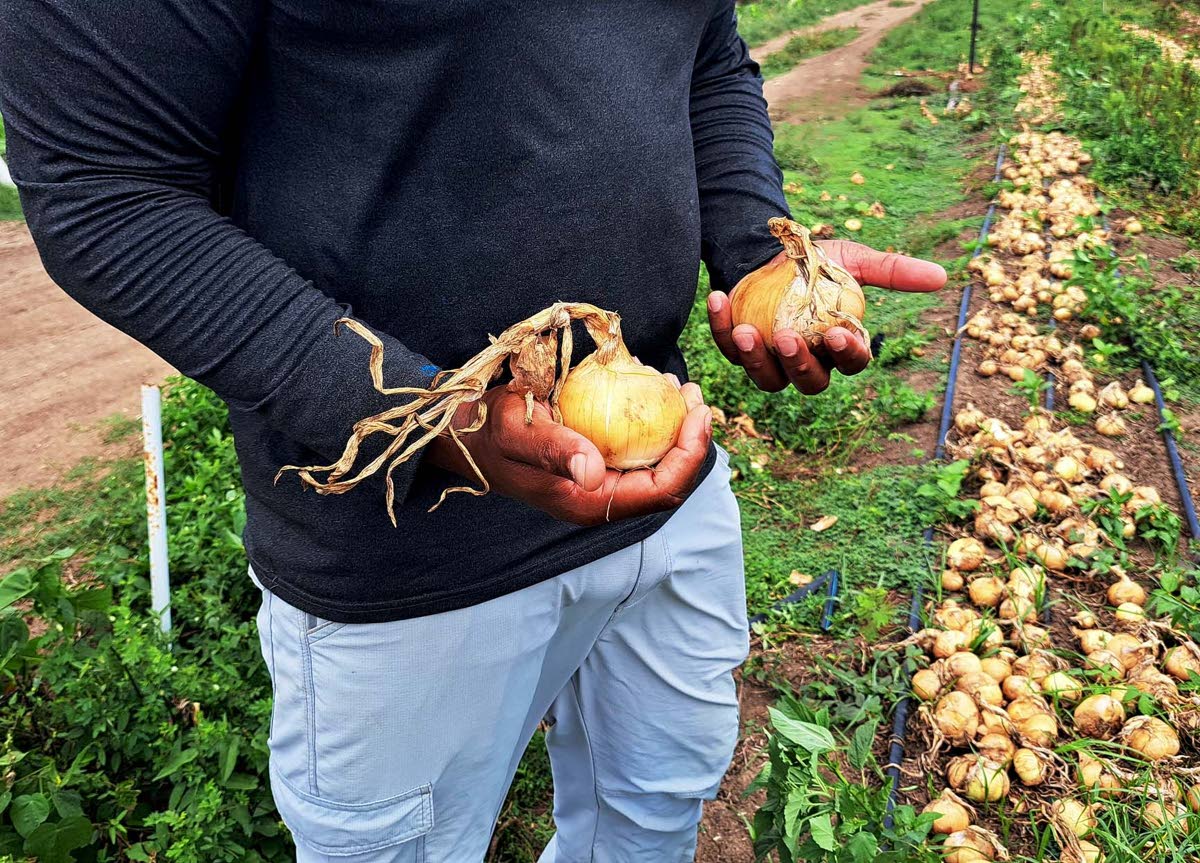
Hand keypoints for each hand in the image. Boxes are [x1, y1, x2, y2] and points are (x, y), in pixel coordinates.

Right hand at [427, 379, 711, 524]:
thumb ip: (555, 452)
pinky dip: (651, 422)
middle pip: (667, 479)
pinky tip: (651, 389)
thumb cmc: (490, 431)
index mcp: (588, 503)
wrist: (467, 433)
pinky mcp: (596, 465)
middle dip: (691, 440)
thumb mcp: (519, 434)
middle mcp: (600, 499)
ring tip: (677, 388)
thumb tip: (593, 473)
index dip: (690, 455)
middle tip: (693, 394)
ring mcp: (599, 484)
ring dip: (674, 428)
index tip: (698, 412)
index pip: (660, 490)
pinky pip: (636, 448)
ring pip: (656, 463)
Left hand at [706, 240, 946, 393]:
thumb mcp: (852, 261)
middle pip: (809, 381)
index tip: (837, 334)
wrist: (770, 253)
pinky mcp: (737, 349)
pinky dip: (720, 329)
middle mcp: (807, 362)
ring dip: (756, 359)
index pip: (850, 363)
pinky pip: (728, 350)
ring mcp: (771, 360)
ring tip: (746, 331)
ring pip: (767, 378)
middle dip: (799, 363)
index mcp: (838, 347)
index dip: (846, 355)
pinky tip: (719, 300)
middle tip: (787, 337)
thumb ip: (892, 271)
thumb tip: (941, 277)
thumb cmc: (817, 264)